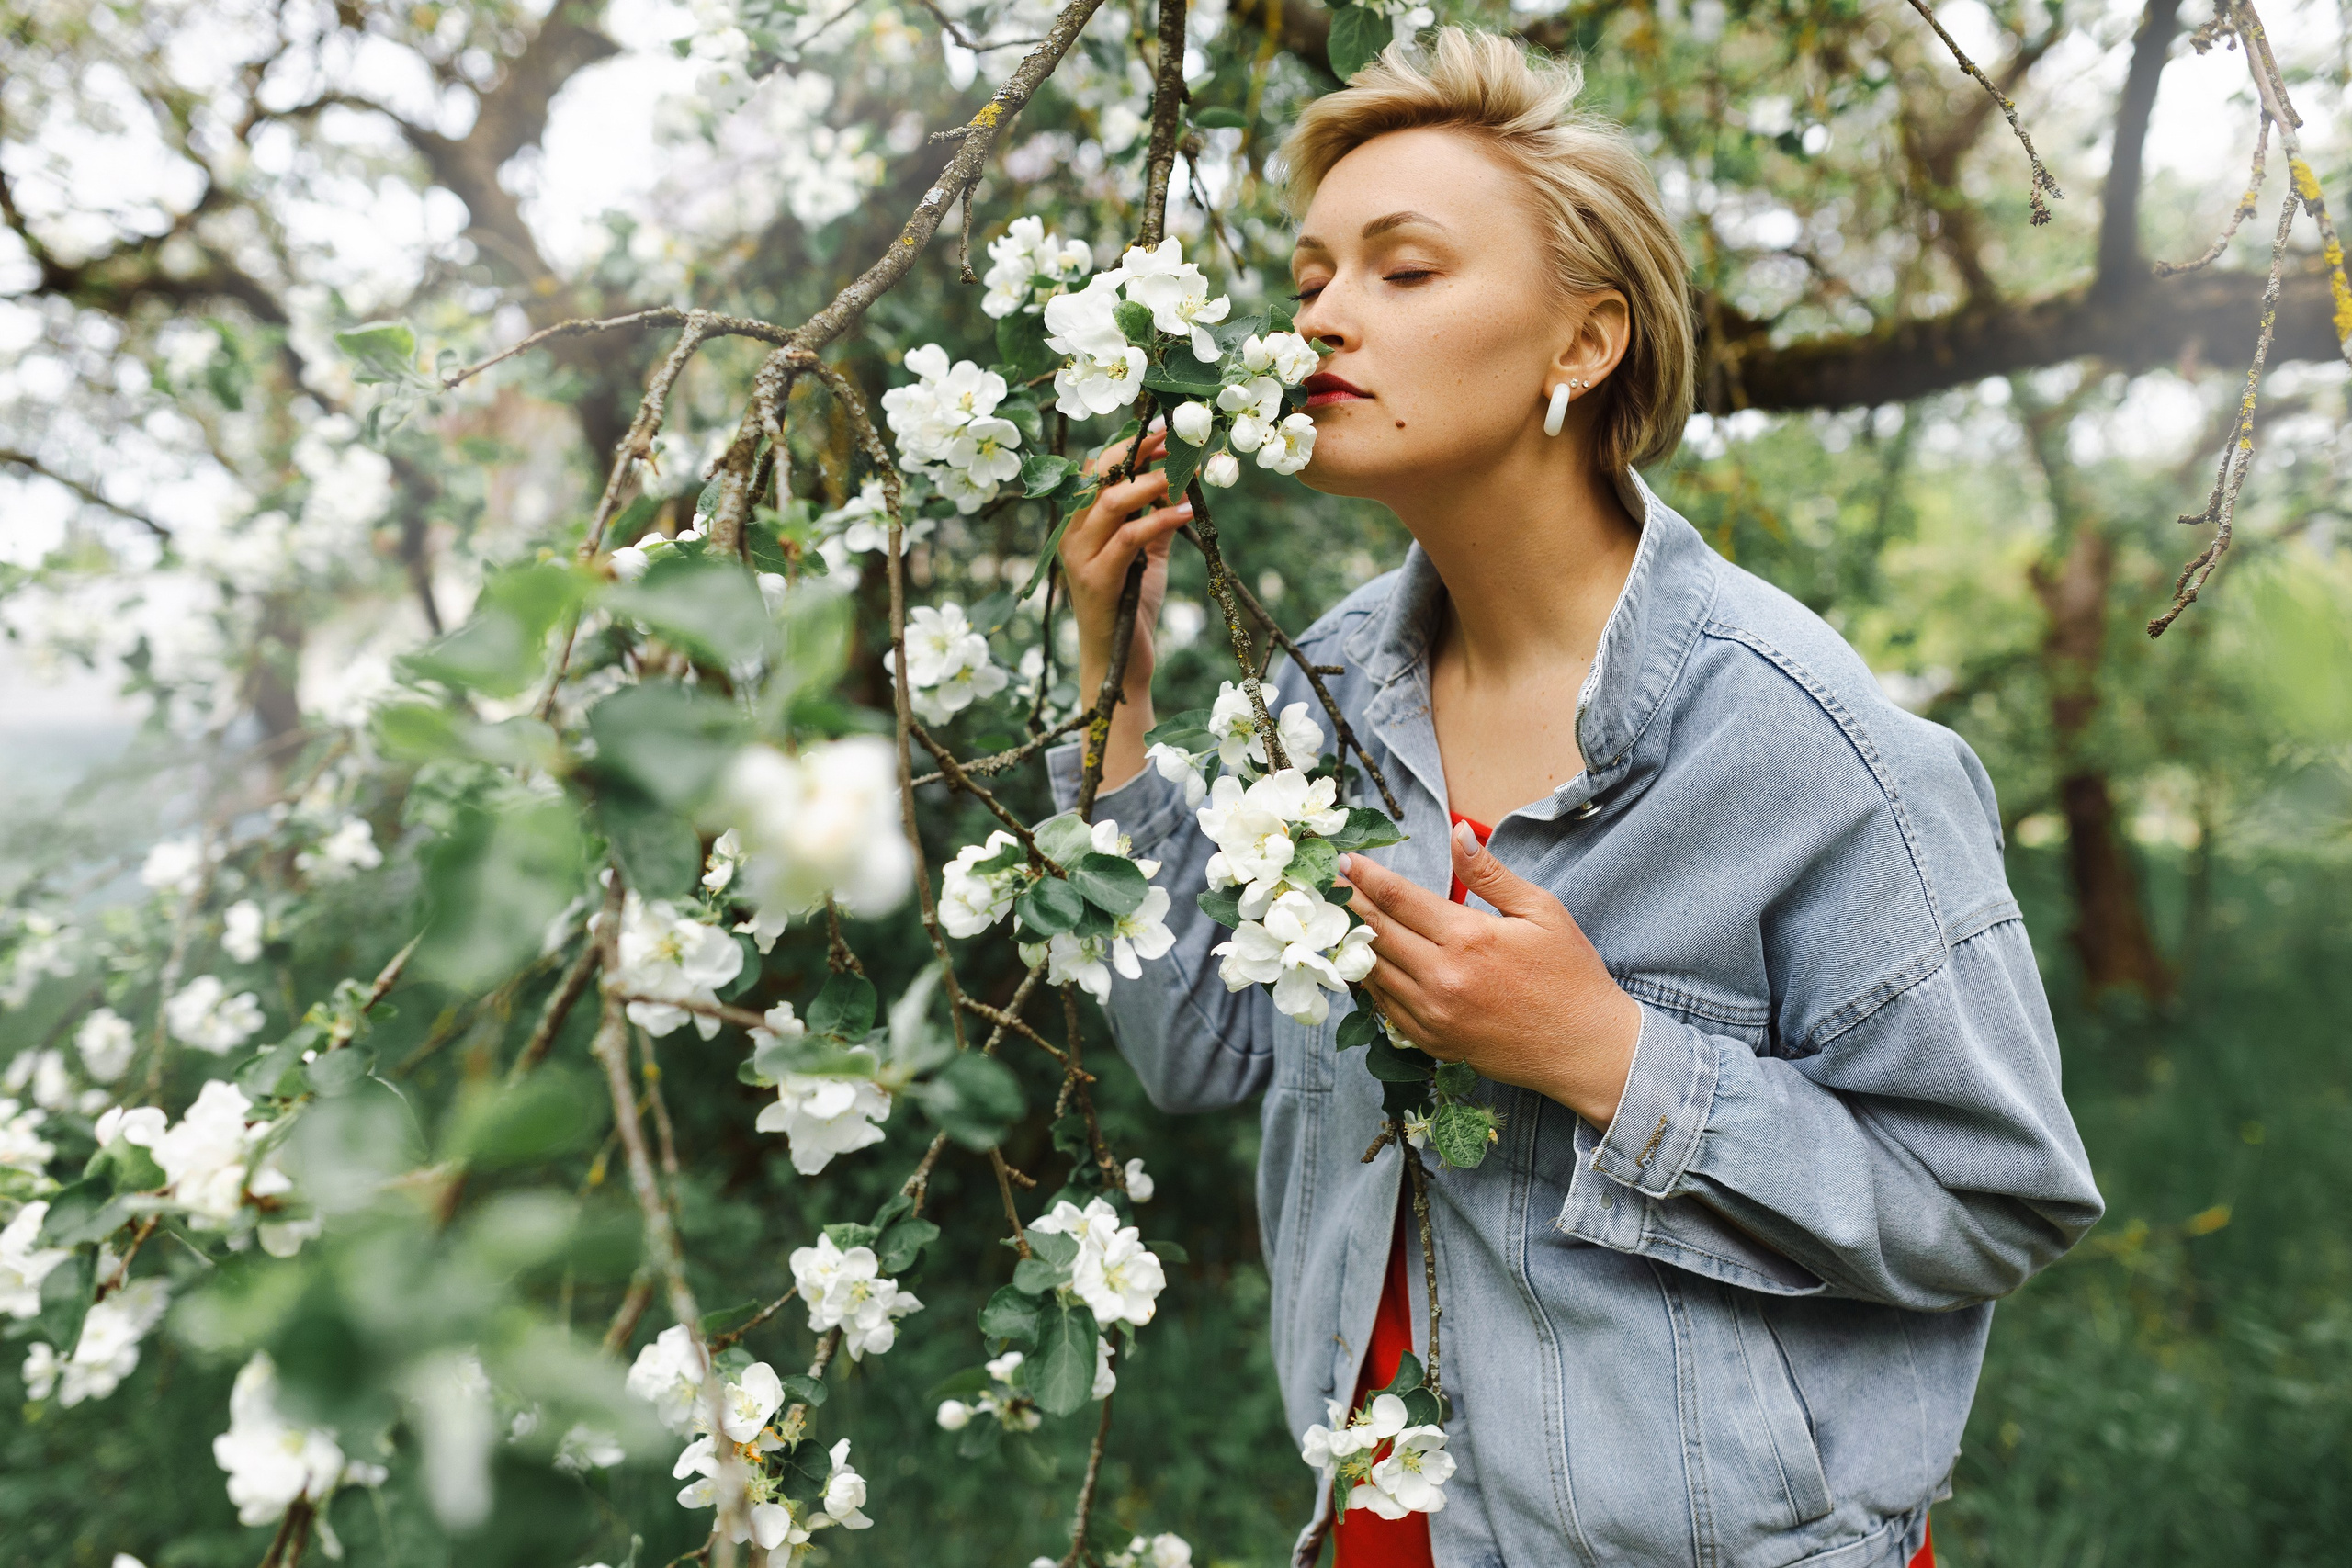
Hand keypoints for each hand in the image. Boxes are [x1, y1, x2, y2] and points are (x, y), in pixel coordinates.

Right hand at [1057, 423, 1193, 792]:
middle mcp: (1073, 535)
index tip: (1165, 427)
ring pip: (1111, 502)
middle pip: (1099, 475)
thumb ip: (1156, 521)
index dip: (1129, 444)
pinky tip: (1188, 511)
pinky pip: (1129, 539)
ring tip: (1186, 470)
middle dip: (1138, 450)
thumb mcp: (1147, 556)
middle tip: (1176, 436)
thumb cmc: (1130, 609)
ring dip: (1152, 481)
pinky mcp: (1096, 581)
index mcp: (1081, 525)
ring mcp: (1081, 558)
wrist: (1117, 666)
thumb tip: (1180, 484)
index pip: (1098, 469)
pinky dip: (1161, 520)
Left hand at [1340, 822, 1642, 1128]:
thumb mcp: (1541, 912)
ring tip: (1332, 920)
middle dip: (1346, 904)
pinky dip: (1369, 983)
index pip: (1397, 899)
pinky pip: (1385, 1008)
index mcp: (1467, 938)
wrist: (1586, 1049)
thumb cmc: (1570, 975)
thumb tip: (1457, 833)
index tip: (1344, 861)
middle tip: (1323, 885)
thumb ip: (1491, 873)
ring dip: (1348, 944)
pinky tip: (1362, 965)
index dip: (1365, 877)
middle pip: (1376, 932)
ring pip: (1373, 973)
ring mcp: (1433, 1015)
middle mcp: (1442, 977)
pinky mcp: (1434, 1042)